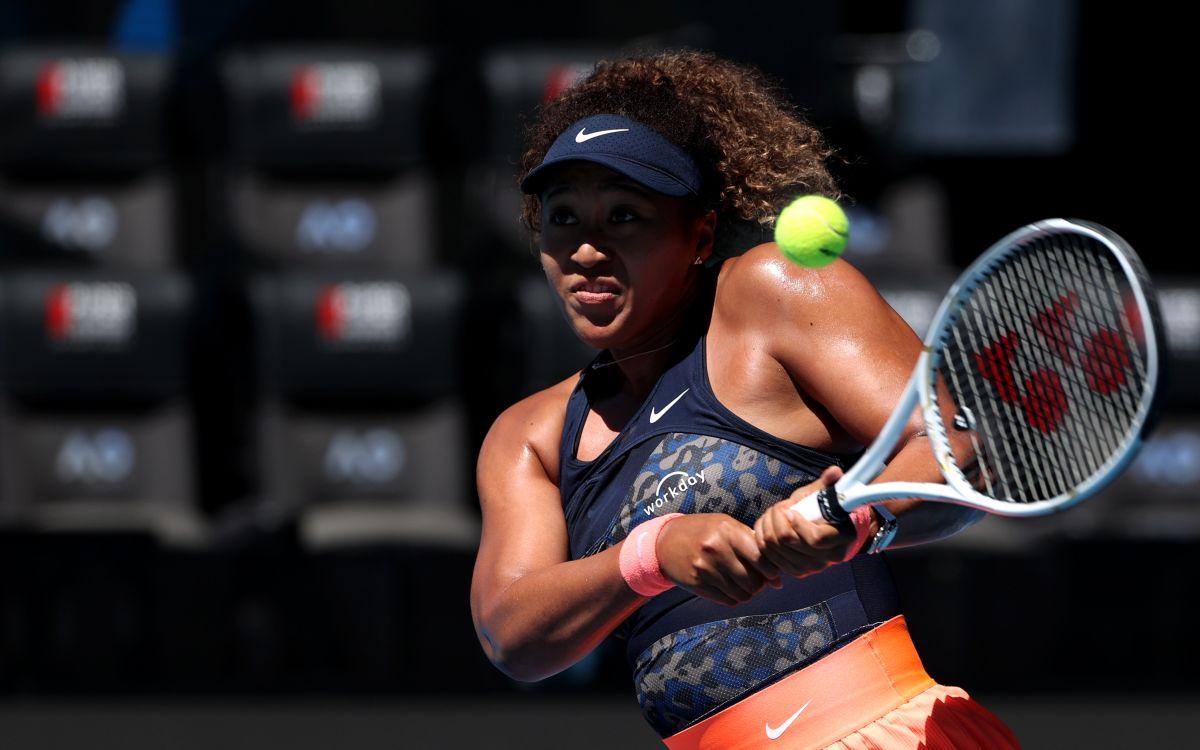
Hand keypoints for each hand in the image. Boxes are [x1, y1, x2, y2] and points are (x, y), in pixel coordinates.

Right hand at [656, 513, 781, 606]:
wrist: (665, 541)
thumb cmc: (703, 531)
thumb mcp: (726, 527)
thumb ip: (753, 547)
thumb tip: (779, 580)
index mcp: (727, 531)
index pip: (761, 558)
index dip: (771, 570)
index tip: (771, 572)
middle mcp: (716, 549)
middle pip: (753, 580)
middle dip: (759, 585)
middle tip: (757, 581)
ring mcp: (704, 567)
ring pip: (742, 594)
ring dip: (747, 593)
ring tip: (743, 585)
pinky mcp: (696, 583)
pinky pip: (727, 600)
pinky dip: (733, 598)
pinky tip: (729, 588)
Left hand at [753, 466, 865, 578]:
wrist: (818, 527)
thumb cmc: (822, 508)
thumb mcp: (824, 493)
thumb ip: (829, 483)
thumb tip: (835, 471)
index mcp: (842, 539)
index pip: (815, 539)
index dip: (798, 523)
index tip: (790, 509)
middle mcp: (827, 559)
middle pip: (789, 541)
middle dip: (777, 519)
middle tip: (779, 507)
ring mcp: (810, 568)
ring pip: (774, 547)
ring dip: (768, 525)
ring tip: (773, 514)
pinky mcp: (794, 571)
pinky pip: (768, 555)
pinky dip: (761, 537)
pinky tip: (766, 525)